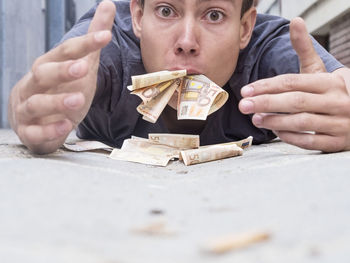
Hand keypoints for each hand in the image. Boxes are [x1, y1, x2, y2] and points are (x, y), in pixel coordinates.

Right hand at [8, 0, 115, 153]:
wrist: (36, 121)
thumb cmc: (60, 90)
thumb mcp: (81, 65)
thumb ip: (92, 40)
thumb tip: (109, 4)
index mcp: (48, 66)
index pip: (64, 51)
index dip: (84, 44)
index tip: (105, 37)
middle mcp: (34, 84)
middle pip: (43, 74)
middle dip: (62, 70)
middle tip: (83, 68)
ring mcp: (28, 109)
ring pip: (37, 103)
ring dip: (57, 101)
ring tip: (79, 100)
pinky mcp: (29, 131)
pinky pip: (35, 132)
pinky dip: (49, 130)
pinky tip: (66, 127)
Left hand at [239, 17, 349, 151]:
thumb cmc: (332, 91)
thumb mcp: (320, 70)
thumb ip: (304, 50)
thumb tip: (295, 22)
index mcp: (331, 82)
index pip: (293, 82)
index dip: (267, 86)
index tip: (247, 90)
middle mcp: (336, 101)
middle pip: (296, 101)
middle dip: (266, 103)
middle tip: (244, 105)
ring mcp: (339, 123)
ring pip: (302, 123)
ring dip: (275, 121)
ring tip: (255, 119)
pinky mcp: (337, 142)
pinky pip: (310, 142)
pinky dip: (290, 136)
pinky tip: (275, 131)